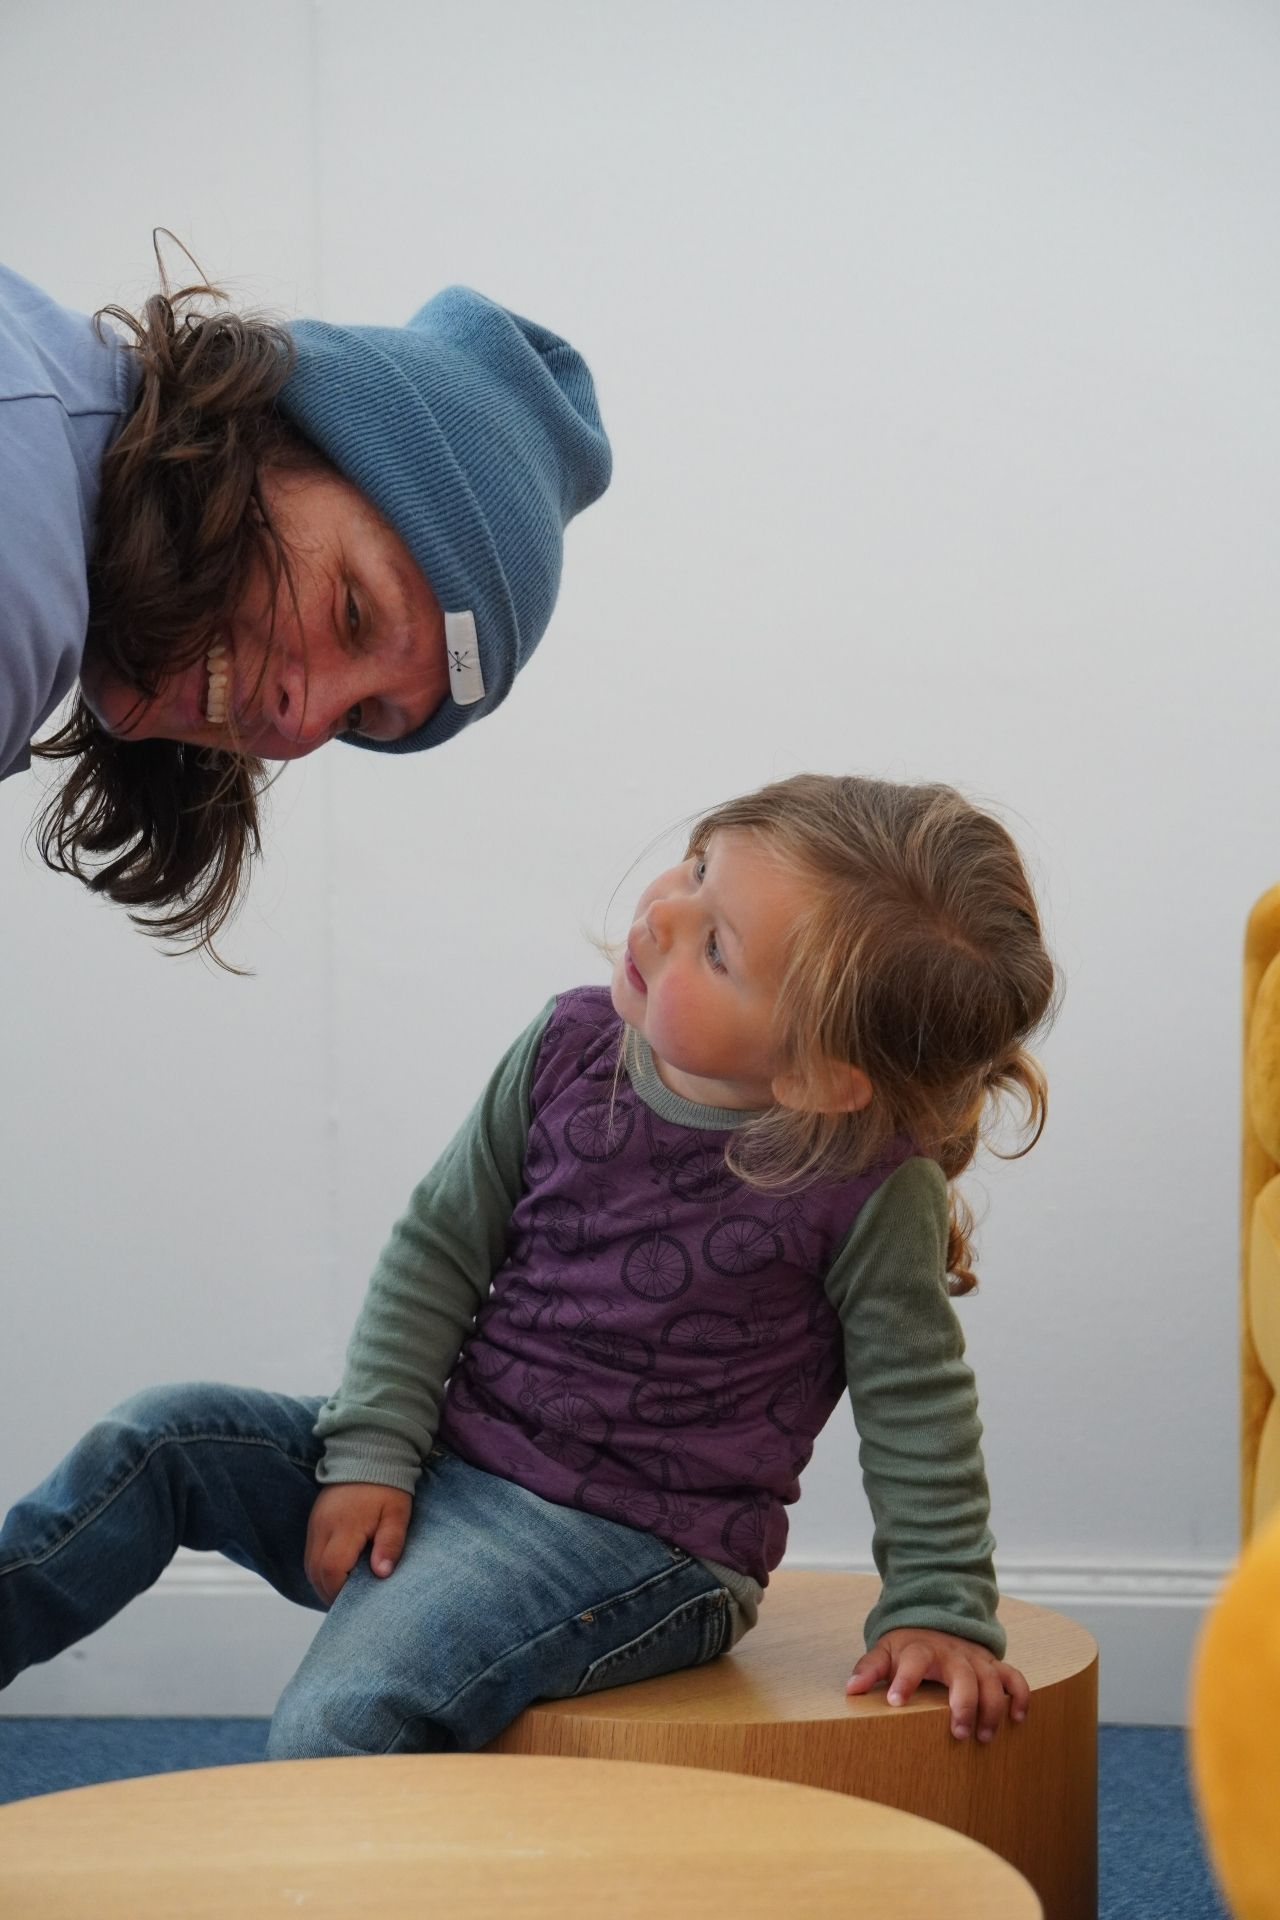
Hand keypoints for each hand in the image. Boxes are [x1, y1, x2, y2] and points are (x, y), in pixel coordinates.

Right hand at [304, 1482, 412, 1605]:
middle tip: (352, 1603)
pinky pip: (311, 1555)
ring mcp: (315, 1525)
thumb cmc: (387, 1486)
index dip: (341, 1591)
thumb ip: (390, 1543)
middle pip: (315, 1573)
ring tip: (346, 1592)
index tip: (358, 1600)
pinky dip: (321, 1570)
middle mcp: (322, 1528)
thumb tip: (381, 1574)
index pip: (331, 1570)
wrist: (368, 1452)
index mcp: (344, 1526)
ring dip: (324, 1583)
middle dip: (330, 1593)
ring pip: (309, 1566)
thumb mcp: (397, 1514)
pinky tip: (339, 1574)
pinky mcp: (314, 1522)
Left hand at [846, 1626, 1028, 1741]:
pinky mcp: (992, 1665)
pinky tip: (1019, 1718)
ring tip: (985, 1737)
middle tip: (959, 1734)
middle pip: (962, 1675)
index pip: (913, 1661)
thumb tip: (851, 1690)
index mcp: (920, 1650)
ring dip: (992, 1708)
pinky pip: (1014, 1676)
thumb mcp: (885, 1652)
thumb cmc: (907, 1646)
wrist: (935, 1619)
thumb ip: (869, 1669)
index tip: (896, 1702)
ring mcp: (974, 1659)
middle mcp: (951, 1654)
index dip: (904, 1680)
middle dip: (964, 1704)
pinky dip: (1020, 1695)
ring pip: (992, 1679)